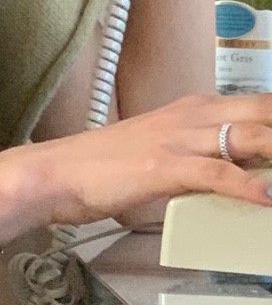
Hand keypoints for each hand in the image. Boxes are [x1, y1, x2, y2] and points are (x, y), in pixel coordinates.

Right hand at [0, 94, 271, 227]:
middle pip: (262, 112)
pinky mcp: (163, 166)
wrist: (52, 175)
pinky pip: (216, 173)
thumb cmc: (98, 170)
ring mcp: (177, 140)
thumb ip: (195, 159)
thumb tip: (226, 176)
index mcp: (191, 110)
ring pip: (248, 136)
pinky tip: (265, 200)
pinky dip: (245, 186)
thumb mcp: (158, 154)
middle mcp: (190, 116)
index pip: (256, 104)